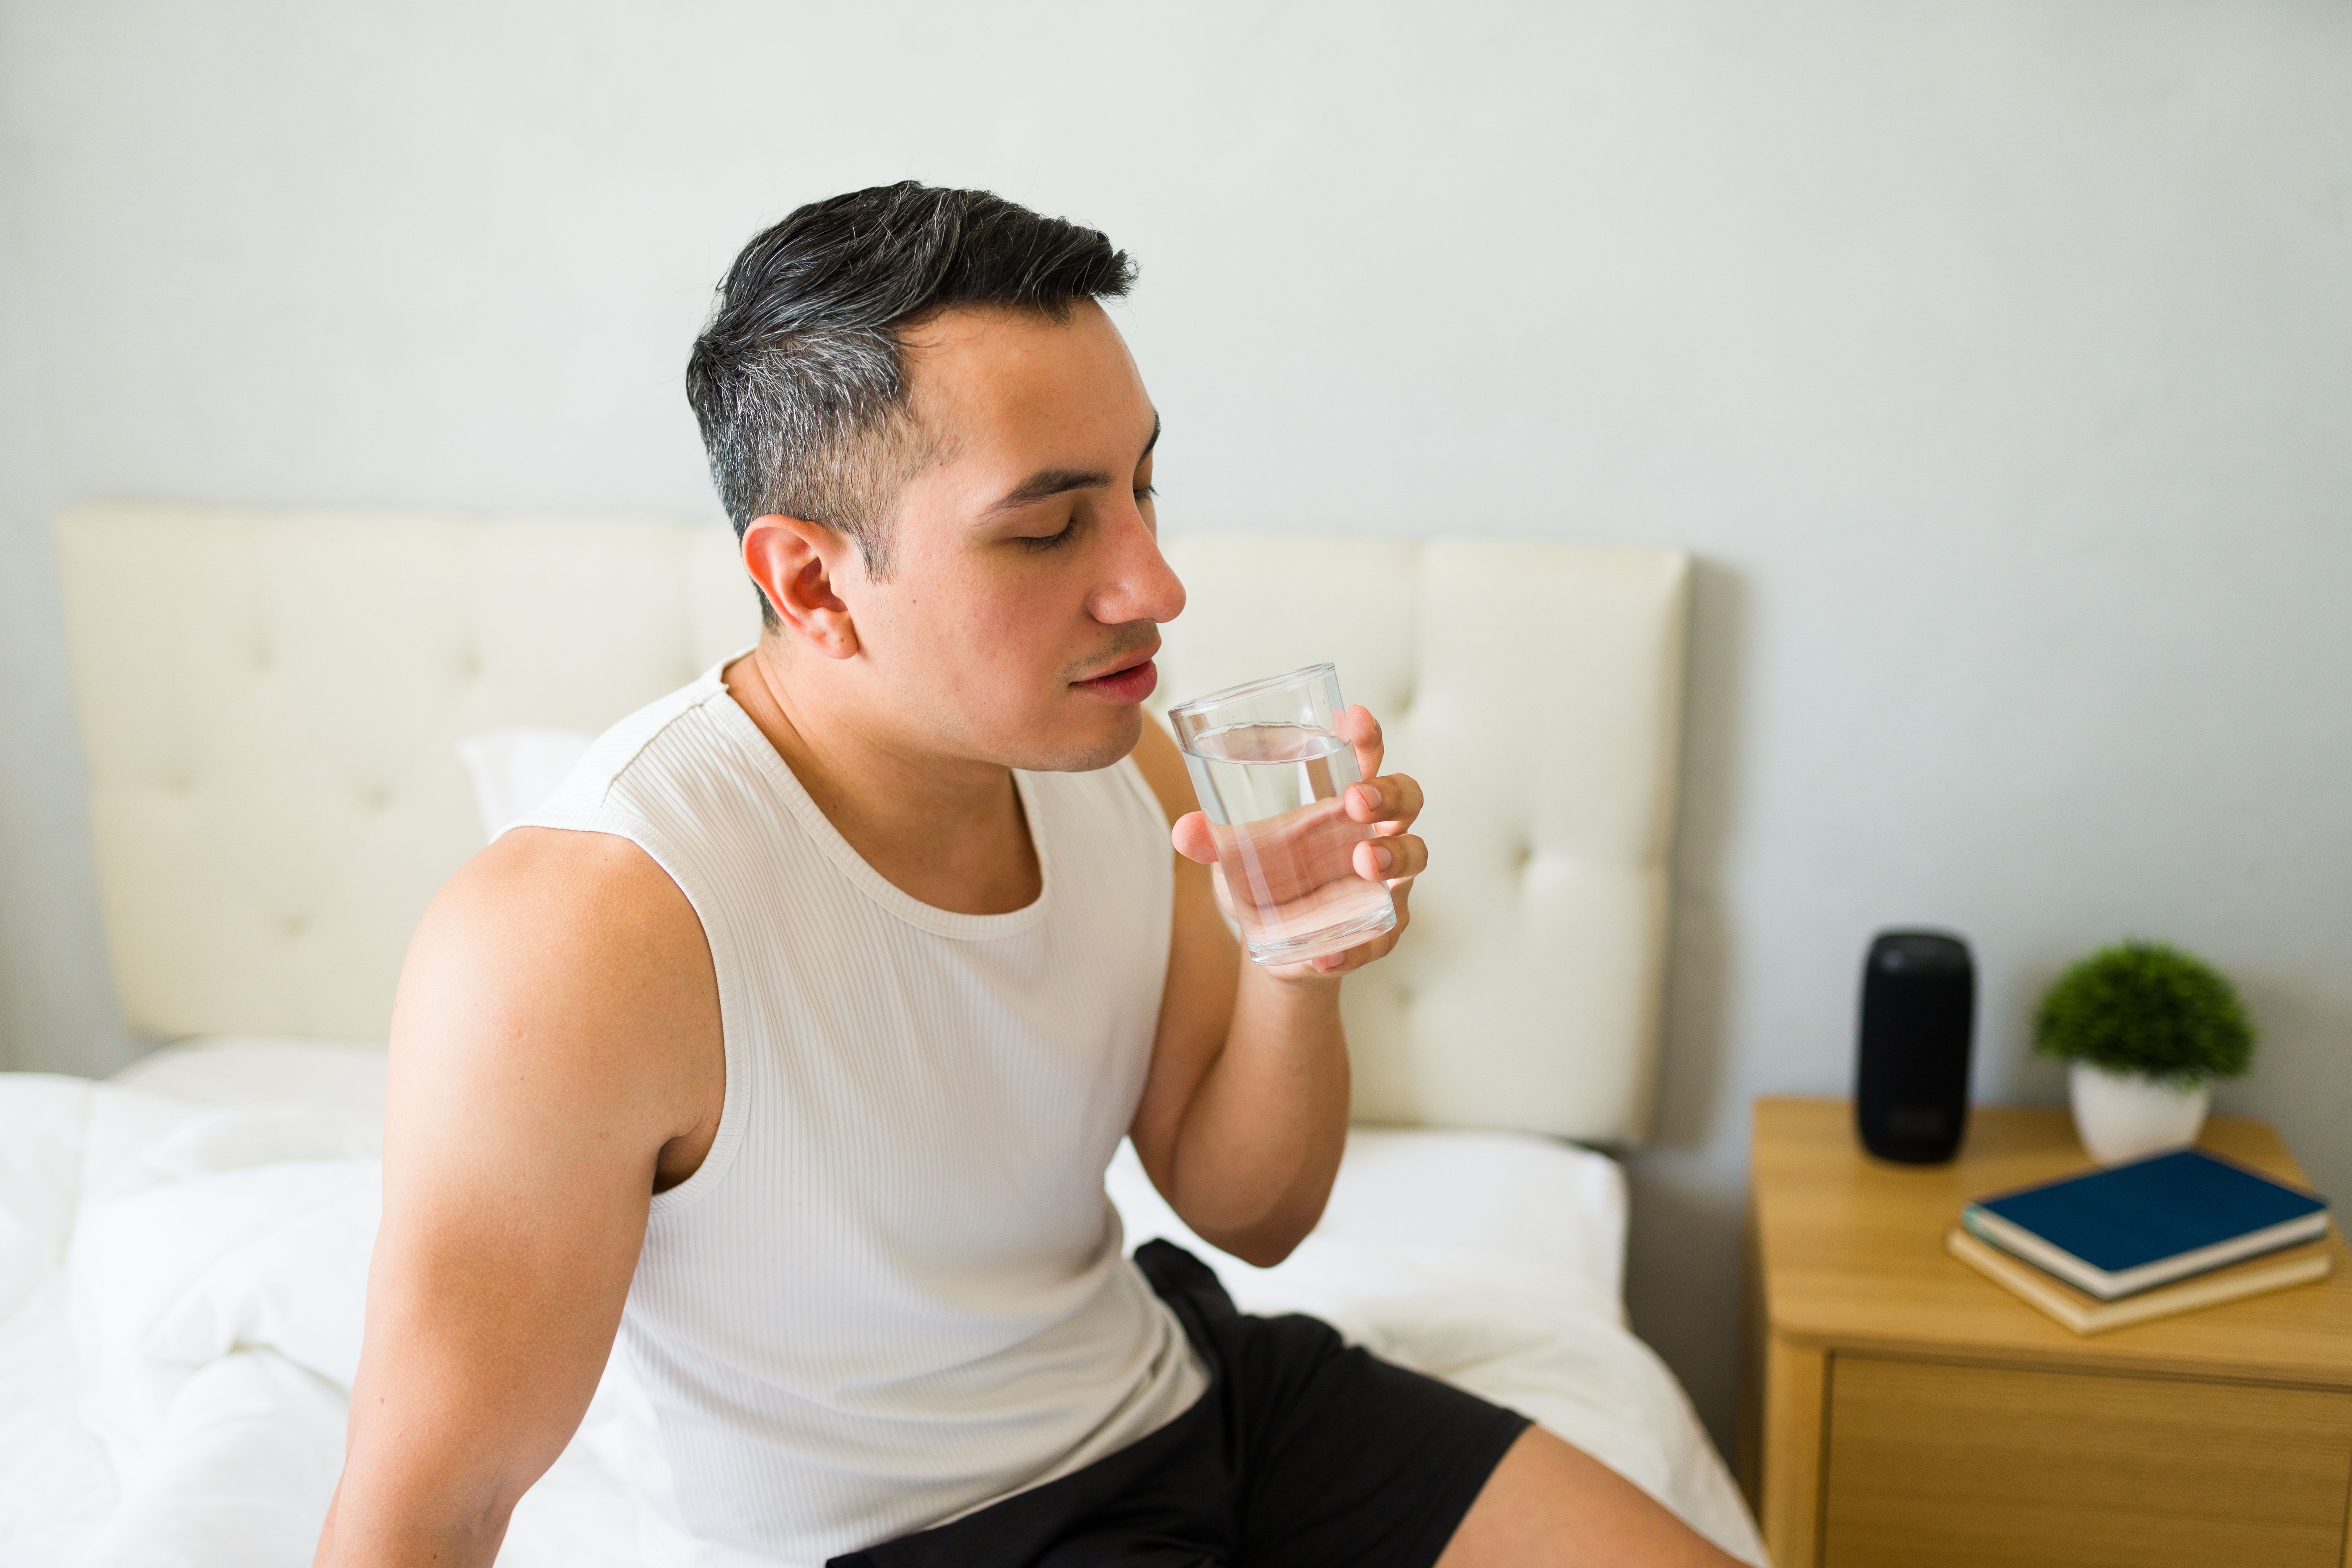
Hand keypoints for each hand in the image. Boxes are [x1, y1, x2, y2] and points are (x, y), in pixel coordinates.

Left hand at [1170, 704, 1424, 979]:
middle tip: (1357, 799)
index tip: (1353, 716)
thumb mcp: (1239, 859)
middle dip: (1389, 793)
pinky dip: (1356, 945)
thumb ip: (1211, 842)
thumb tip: (1185, 831)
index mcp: (1343, 806)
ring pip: (1414, 857)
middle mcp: (1374, 835)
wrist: (1278, 949)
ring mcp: (1386, 883)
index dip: (1366, 738)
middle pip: (1407, 799)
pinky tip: (1327, 955)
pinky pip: (1382, 935)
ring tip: (1363, 862)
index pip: (1366, 761)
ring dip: (1392, 855)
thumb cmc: (1271, 882)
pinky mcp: (1382, 930)